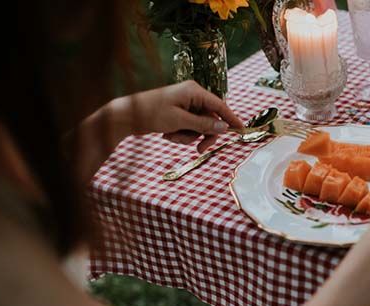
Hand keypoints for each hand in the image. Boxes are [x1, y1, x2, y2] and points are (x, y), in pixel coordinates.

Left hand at [109, 81, 243, 151]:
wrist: (126, 116)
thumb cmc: (151, 114)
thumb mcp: (180, 121)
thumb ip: (203, 125)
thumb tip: (224, 127)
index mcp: (194, 91)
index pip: (220, 105)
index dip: (231, 119)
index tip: (242, 130)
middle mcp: (192, 96)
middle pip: (211, 119)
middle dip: (204, 135)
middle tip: (200, 149)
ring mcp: (185, 105)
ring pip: (199, 127)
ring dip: (188, 136)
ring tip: (172, 137)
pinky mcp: (178, 114)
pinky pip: (189, 128)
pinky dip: (181, 135)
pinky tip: (167, 134)